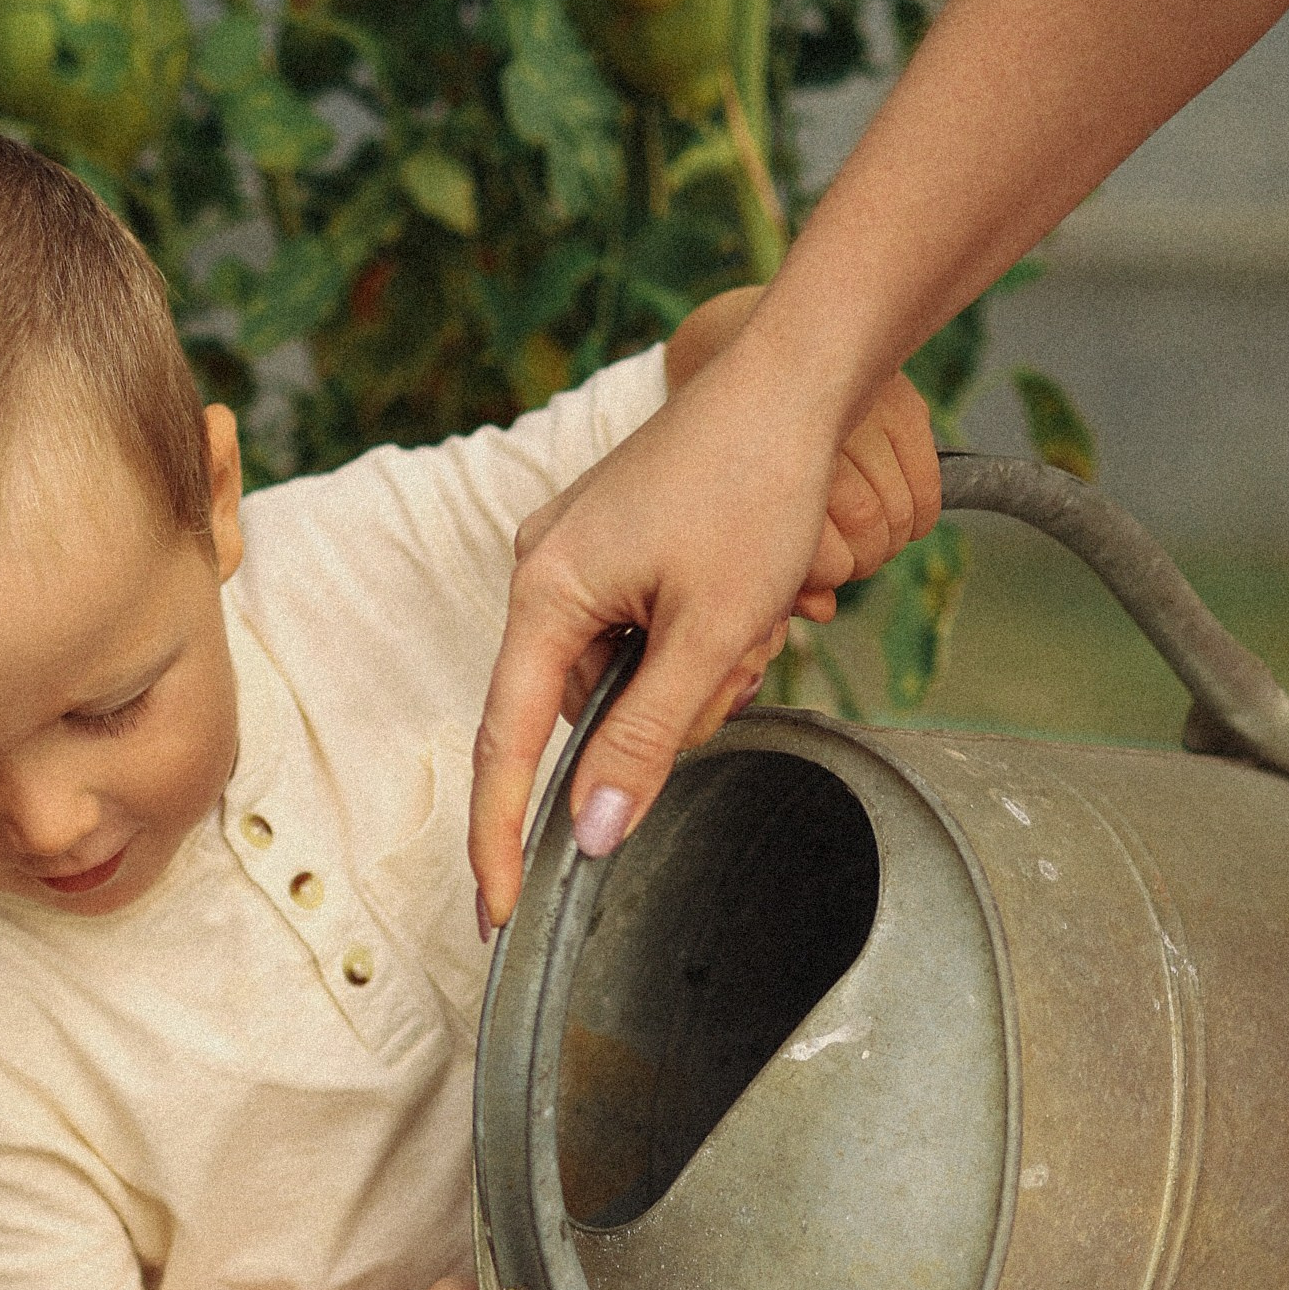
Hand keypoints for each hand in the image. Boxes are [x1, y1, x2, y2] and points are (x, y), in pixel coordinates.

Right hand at [471, 329, 939, 923]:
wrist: (795, 378)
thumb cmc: (757, 486)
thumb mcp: (712, 633)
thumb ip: (647, 740)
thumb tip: (591, 834)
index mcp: (545, 592)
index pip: (504, 748)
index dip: (499, 837)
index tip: (493, 911)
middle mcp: (541, 572)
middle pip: (582, 714)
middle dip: (665, 715)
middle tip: (742, 651)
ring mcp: (574, 557)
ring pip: (621, 682)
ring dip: (692, 678)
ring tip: (753, 614)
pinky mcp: (611, 548)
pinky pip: (637, 638)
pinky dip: (691, 643)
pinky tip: (741, 601)